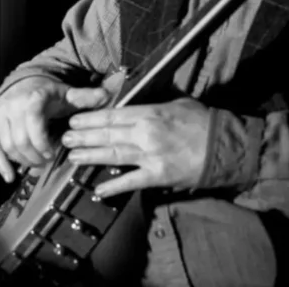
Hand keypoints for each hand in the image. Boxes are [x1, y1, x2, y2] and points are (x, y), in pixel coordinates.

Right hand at [0, 76, 109, 182]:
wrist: (22, 83)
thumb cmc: (47, 93)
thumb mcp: (67, 94)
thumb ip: (85, 97)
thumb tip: (106, 96)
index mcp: (33, 98)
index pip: (34, 125)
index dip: (43, 144)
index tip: (52, 154)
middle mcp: (12, 106)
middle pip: (21, 140)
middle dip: (35, 156)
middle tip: (46, 163)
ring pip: (8, 145)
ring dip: (23, 160)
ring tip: (36, 164)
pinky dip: (1, 164)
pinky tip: (10, 177)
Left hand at [62, 97, 210, 197]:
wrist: (224, 146)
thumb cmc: (202, 120)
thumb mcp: (176, 101)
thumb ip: (152, 101)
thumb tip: (132, 98)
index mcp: (149, 113)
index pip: (112, 115)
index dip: (90, 118)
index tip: (74, 119)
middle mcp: (145, 134)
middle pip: (107, 135)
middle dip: (83, 136)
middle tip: (65, 138)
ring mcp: (150, 156)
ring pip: (113, 156)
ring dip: (90, 156)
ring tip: (72, 157)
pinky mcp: (158, 176)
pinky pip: (131, 182)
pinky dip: (113, 187)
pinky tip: (97, 190)